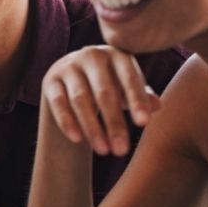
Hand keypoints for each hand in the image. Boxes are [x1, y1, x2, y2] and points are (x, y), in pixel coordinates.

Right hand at [40, 46, 160, 156]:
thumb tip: (157, 106)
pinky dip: (68, 122)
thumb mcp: (127, 91)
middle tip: (121, 151)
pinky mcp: (51, 80)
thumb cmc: (110, 87)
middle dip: (114, 123)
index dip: (136, 100)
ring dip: (93, 128)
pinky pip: (59, 103)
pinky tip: (78, 140)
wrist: (72, 81)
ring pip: (81, 100)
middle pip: (104, 92)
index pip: (129, 78)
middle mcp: (92, 55)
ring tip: (103, 151)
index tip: (143, 124)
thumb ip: (142, 97)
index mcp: (117, 55)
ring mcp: (69, 66)